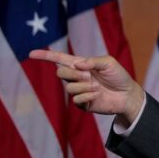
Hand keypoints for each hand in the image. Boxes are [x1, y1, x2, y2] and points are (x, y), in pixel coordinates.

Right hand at [28, 50, 144, 125]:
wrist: (127, 95)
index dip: (45, 56)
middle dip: (73, 74)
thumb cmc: (118, 76)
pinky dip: (87, 97)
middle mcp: (77, 77)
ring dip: (84, 87)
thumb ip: (93, 61)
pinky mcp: (82, 103)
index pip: (59, 59)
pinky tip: (97, 95)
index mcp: (81, 65)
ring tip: (97, 87)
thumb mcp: (109, 63)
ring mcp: (78, 90)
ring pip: (69, 88)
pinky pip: (76, 99)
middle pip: (60, 73)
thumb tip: (76, 64)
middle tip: (88, 76)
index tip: (31, 54)